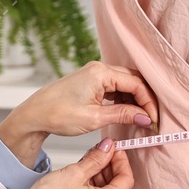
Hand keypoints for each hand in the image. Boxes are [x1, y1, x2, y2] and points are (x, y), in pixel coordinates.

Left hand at [0, 60, 156, 165]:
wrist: (34, 115)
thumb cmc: (58, 115)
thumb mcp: (95, 118)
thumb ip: (123, 116)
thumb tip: (146, 118)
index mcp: (101, 73)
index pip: (136, 84)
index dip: (148, 102)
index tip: (154, 120)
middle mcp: (99, 68)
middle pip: (132, 80)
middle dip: (144, 100)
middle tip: (152, 119)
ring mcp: (94, 74)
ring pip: (124, 84)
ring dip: (134, 100)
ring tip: (140, 119)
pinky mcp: (90, 81)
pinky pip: (114, 87)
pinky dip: (122, 100)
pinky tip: (126, 113)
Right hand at [0, 139, 134, 188]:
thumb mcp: (75, 172)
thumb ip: (96, 159)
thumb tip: (108, 148)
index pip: (126, 179)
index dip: (122, 160)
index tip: (114, 148)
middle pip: (118, 185)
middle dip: (110, 165)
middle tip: (100, 150)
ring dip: (100, 173)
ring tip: (88, 159)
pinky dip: (93, 183)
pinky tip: (83, 172)